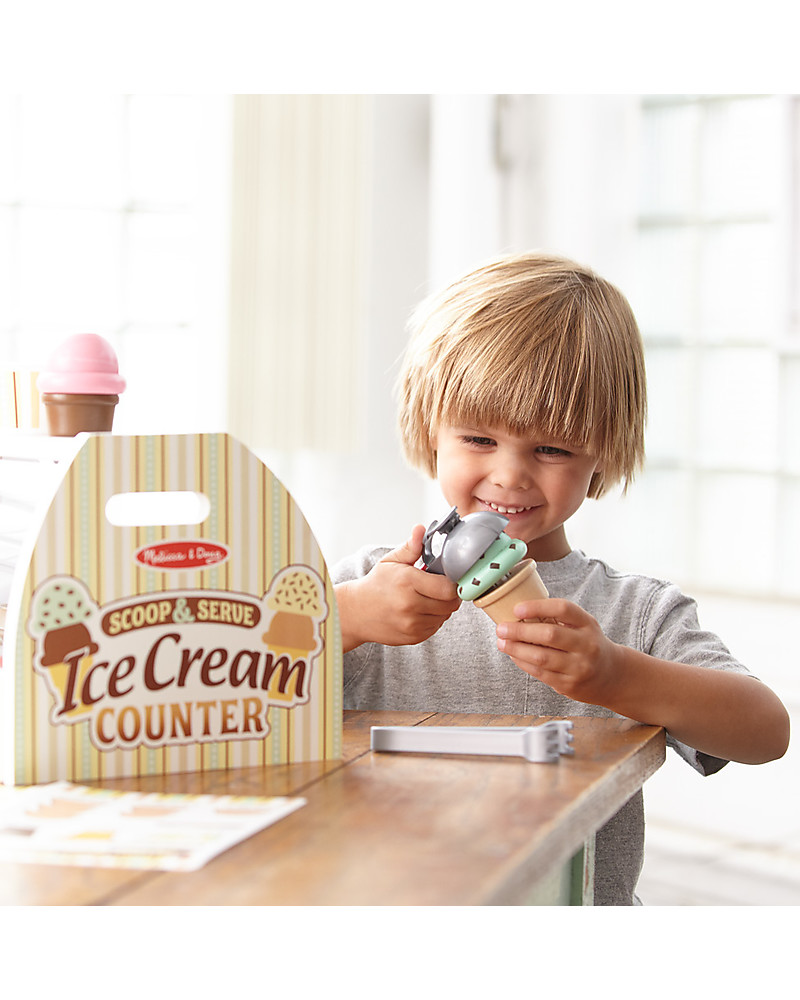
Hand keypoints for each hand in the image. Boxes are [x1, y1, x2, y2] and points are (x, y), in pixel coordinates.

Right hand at [337, 525, 461, 650]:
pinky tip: (420, 610)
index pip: (448, 588)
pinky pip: (435, 627)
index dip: (453, 582)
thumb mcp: (391, 561)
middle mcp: (410, 606)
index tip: (447, 578)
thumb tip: (420, 529)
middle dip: (450, 595)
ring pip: (444, 616)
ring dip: (442, 607)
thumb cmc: (376, 584)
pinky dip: (433, 619)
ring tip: (428, 598)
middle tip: (440, 588)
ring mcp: (411, 624)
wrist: (356, 612)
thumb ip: (410, 547)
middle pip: (451, 604)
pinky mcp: (412, 637)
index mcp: (407, 582)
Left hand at [496, 598, 620, 706]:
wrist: (612, 675)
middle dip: (520, 631)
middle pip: (549, 634)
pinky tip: (514, 655)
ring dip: (516, 649)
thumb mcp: (582, 626)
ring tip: (502, 642)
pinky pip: (540, 673)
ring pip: (541, 657)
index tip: (517, 608)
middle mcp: (586, 645)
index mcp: (588, 624)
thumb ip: (558, 619)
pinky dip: (523, 662)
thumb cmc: (589, 644)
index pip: (563, 609)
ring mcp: (579, 667)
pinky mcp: (569, 684)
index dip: (538, 607)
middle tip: (501, 628)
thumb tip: (519, 613)